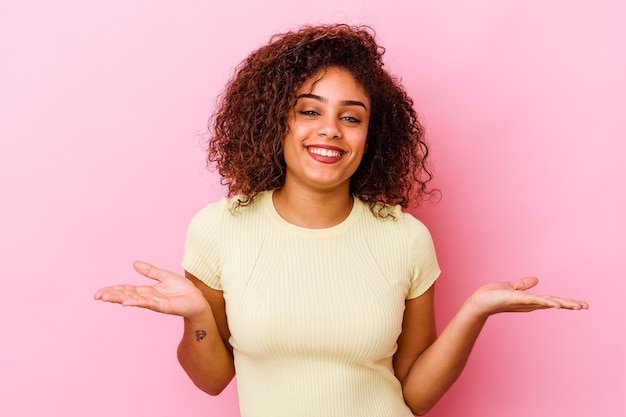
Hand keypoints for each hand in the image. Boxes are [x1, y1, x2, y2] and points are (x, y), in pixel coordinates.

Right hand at [94, 261, 209, 320]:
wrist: (197, 299)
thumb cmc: (183, 290)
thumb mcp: (164, 276)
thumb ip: (150, 271)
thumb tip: (134, 263)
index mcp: (146, 290)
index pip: (126, 289)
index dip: (113, 290)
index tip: (99, 292)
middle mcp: (147, 297)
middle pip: (125, 294)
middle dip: (111, 295)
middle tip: (96, 296)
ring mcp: (153, 302)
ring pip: (132, 299)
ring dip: (118, 298)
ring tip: (104, 298)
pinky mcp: (161, 305)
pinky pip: (146, 303)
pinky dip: (135, 302)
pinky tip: (125, 302)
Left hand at [467, 277, 588, 318]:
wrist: (479, 302)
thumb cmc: (493, 296)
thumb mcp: (512, 288)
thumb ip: (524, 284)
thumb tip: (536, 279)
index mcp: (530, 300)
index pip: (552, 300)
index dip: (566, 302)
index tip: (581, 304)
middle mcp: (530, 303)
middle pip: (554, 303)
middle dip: (570, 304)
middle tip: (586, 306)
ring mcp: (525, 302)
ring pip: (547, 302)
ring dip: (562, 304)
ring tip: (578, 306)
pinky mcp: (517, 299)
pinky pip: (534, 300)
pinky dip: (545, 301)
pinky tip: (555, 304)